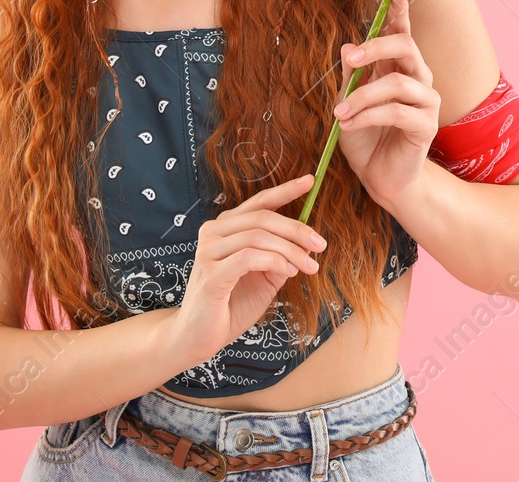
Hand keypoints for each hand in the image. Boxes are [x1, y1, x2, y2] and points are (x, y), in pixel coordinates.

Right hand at [168, 175, 326, 367]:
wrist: (198, 338)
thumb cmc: (231, 305)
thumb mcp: (265, 278)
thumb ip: (282, 257)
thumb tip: (308, 241)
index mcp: (226, 228)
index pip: (259, 203)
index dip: (285, 190)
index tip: (310, 181)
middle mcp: (214, 233)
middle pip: (262, 218)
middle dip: (296, 230)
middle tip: (320, 245)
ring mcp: (209, 252)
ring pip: (257, 236)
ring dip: (290, 250)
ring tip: (308, 266)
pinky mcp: (210, 274)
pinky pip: (248, 257)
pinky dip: (273, 260)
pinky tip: (288, 271)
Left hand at [333, 0, 441, 209]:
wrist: (378, 178)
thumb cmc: (365, 138)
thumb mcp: (348, 104)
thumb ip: (351, 77)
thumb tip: (346, 47)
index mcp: (399, 69)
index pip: (403, 34)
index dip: (401, 13)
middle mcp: (418, 80)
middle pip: (407, 48)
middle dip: (377, 46)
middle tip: (350, 58)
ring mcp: (426, 102)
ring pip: (398, 83)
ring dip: (363, 96)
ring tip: (340, 114)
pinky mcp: (426, 126)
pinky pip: (396, 112)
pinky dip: (368, 116)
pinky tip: (349, 125)